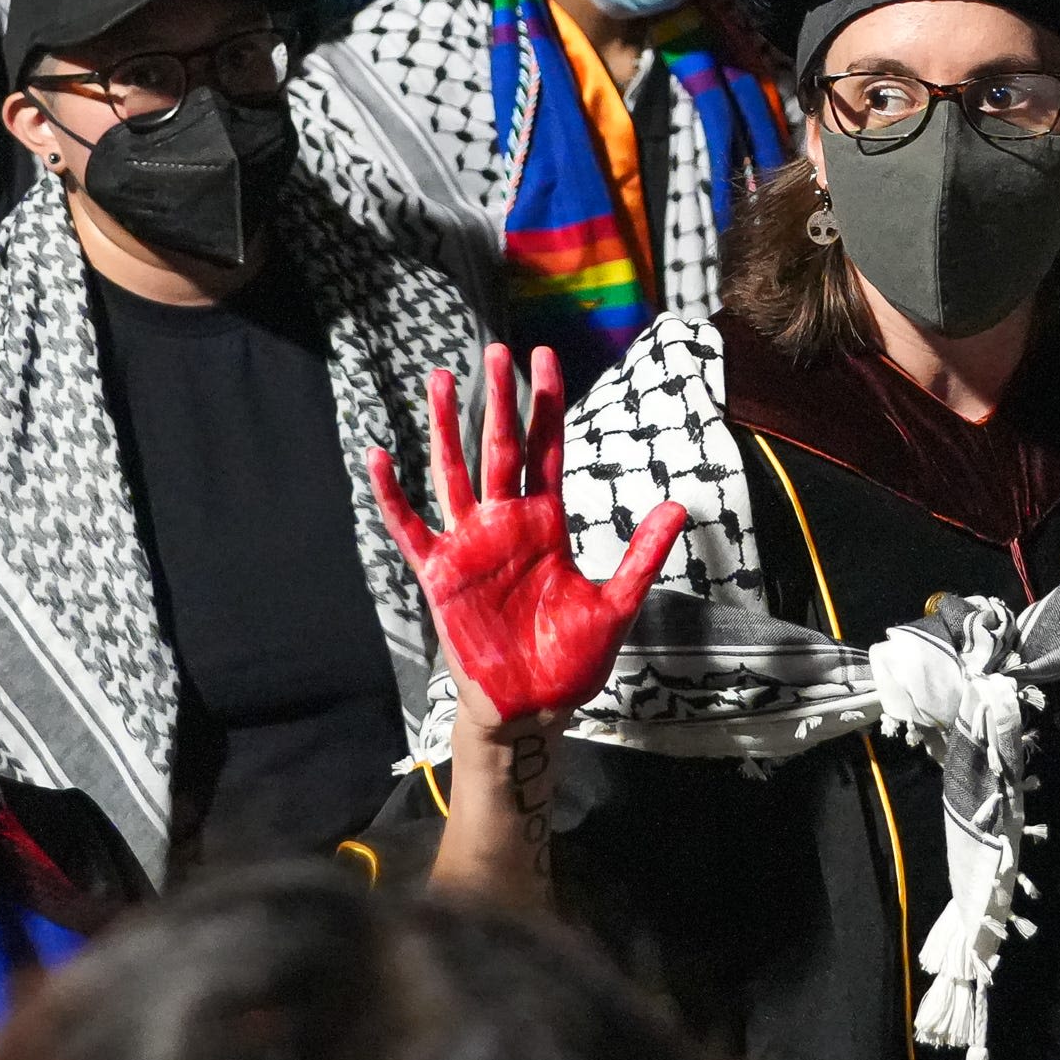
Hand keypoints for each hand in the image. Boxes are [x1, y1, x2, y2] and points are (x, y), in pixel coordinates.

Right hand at [371, 344, 686, 725]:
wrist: (533, 709)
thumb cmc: (571, 660)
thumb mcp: (616, 603)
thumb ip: (642, 554)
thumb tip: (680, 504)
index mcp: (548, 523)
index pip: (548, 448)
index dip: (546, 404)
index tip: (545, 356)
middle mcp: (507, 523)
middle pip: (501, 447)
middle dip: (500, 400)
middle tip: (496, 350)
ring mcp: (471, 545)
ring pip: (455, 473)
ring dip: (448, 428)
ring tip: (440, 379)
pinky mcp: (441, 575)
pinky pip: (411, 528)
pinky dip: (393, 496)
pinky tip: (380, 458)